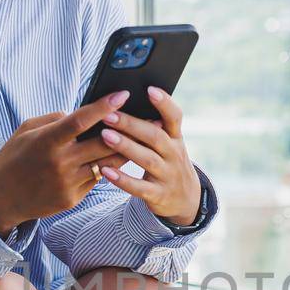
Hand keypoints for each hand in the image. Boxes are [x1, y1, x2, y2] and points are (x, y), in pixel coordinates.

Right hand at [0, 90, 134, 235]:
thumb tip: (82, 114)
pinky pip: (96, 180)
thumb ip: (55, 120)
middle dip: (128, 130)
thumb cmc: (14, 157)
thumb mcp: (26, 130)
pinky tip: (117, 159)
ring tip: (142, 138)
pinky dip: (106, 168)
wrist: (0, 198)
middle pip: (103, 144)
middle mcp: (59, 163)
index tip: (123, 94)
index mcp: (46, 141)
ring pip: (106, 164)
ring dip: (125, 150)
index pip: (80, 120)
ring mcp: (67, 184)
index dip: (104, 107)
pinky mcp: (72, 199)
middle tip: (149, 118)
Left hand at [96, 86, 202, 226]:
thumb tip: (122, 103)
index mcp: (175, 138)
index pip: (174, 117)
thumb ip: (152, 127)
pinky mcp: (158, 195)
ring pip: (147, 160)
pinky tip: (106, 170)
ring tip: (104, 136)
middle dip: (131, 124)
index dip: (164, 103)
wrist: (186, 199)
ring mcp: (167, 175)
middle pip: (154, 136)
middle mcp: (174, 155)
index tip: (149, 89)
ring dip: (125, 147)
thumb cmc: (167, 162)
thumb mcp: (168, 144)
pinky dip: (123, 179)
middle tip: (109, 114)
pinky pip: (139, 188)